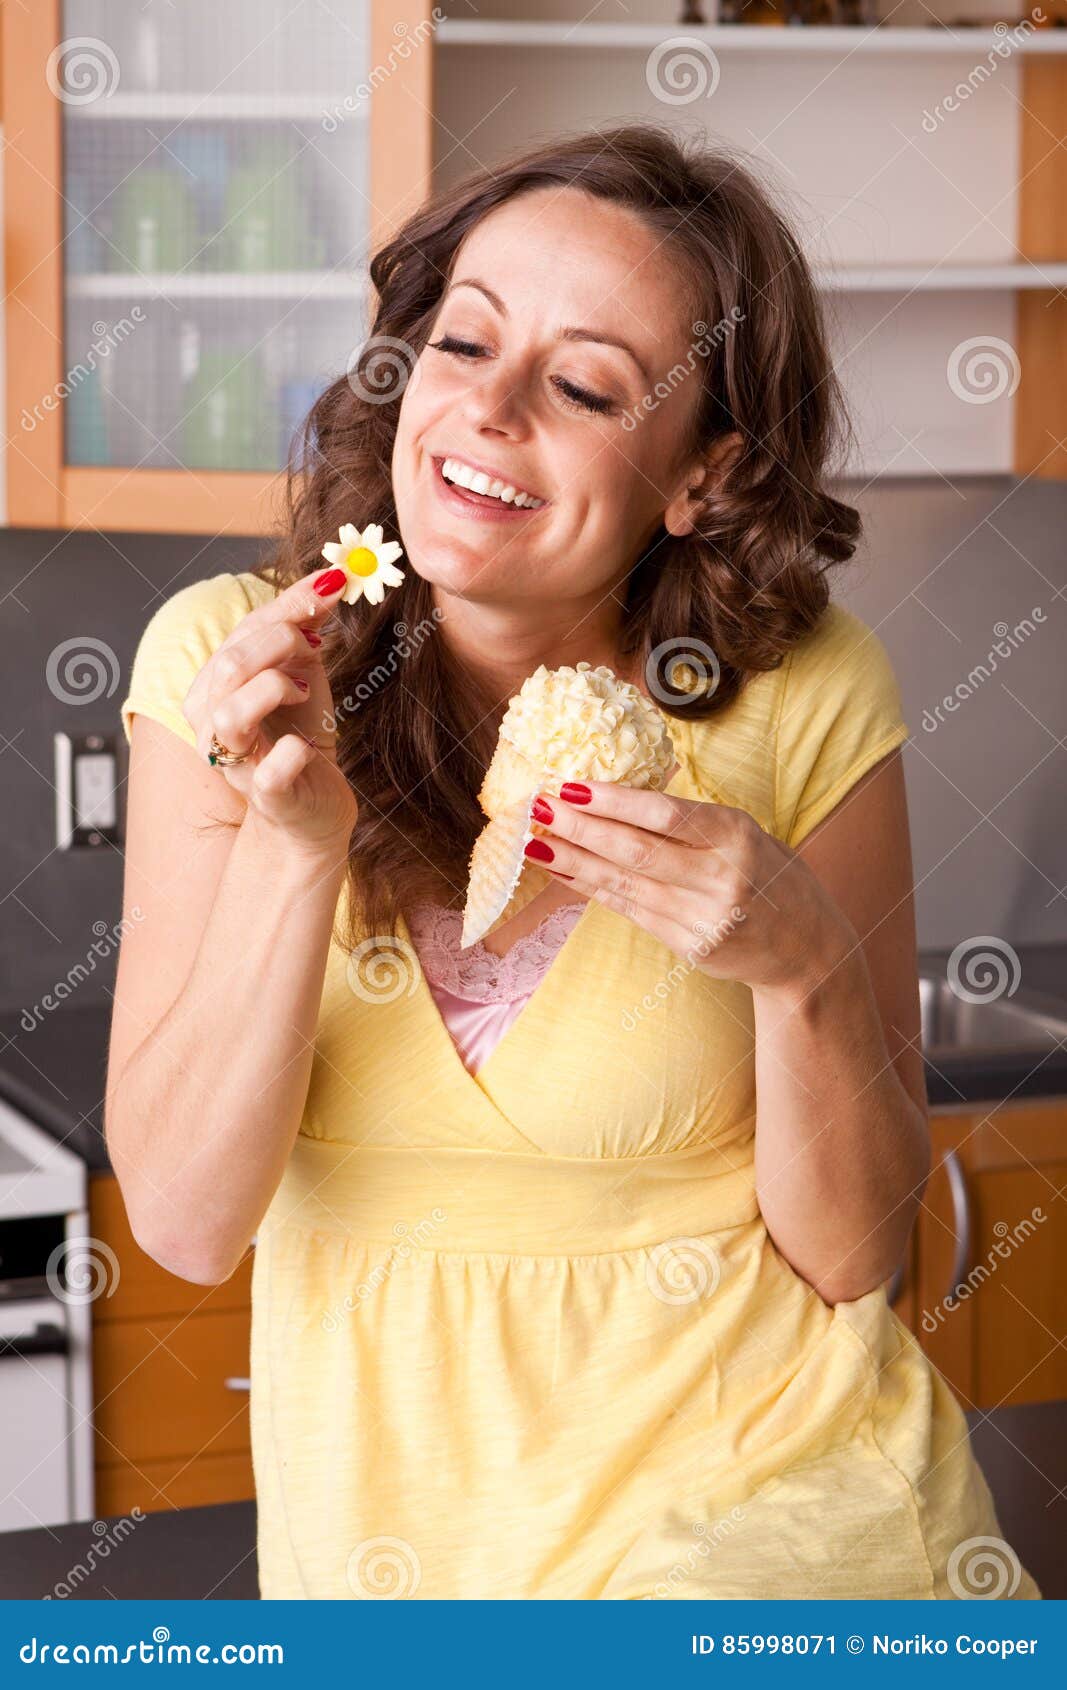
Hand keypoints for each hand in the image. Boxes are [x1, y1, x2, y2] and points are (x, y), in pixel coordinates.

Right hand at [182, 567, 356, 851]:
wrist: (312, 808)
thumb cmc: (300, 738)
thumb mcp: (302, 676)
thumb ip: (304, 630)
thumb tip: (329, 577)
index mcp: (215, 686)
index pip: (242, 632)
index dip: (289, 603)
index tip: (333, 582)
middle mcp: (211, 723)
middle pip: (232, 663)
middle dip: (281, 641)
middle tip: (316, 646)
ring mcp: (236, 763)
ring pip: (231, 712)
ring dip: (277, 688)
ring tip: (304, 692)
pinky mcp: (266, 797)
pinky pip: (269, 771)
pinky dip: (292, 754)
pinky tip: (307, 748)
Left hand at [525, 778, 856, 997]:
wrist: (806, 949)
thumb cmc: (771, 876)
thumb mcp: (745, 835)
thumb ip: (692, 821)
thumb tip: (618, 795)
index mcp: (736, 836)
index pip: (665, 814)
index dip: (613, 801)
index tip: (569, 786)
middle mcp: (720, 876)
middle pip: (635, 849)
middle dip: (580, 827)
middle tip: (537, 807)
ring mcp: (702, 916)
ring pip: (624, 882)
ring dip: (573, 860)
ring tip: (534, 841)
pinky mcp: (688, 945)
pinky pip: (629, 909)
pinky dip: (591, 888)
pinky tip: (563, 871)